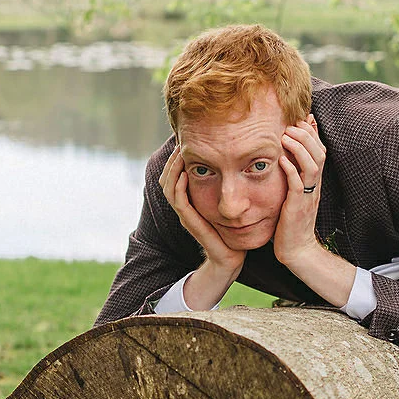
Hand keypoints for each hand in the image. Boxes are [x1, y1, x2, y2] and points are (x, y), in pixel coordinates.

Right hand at [159, 143, 243, 273]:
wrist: (232, 257)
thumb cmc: (232, 231)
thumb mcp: (226, 204)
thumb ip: (223, 186)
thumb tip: (232, 162)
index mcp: (189, 202)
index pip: (173, 176)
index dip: (176, 158)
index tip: (185, 141)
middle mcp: (184, 208)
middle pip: (166, 179)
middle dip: (172, 159)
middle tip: (180, 141)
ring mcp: (185, 216)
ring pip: (169, 187)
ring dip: (173, 168)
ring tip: (180, 153)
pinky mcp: (191, 223)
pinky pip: (179, 202)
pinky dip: (179, 186)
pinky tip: (186, 172)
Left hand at [273, 113, 325, 266]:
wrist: (297, 250)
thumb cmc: (291, 222)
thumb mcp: (294, 195)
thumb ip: (293, 176)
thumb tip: (286, 157)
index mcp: (314, 182)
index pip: (320, 151)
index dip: (313, 133)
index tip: (302, 119)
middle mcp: (314, 186)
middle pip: (319, 153)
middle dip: (307, 135)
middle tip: (292, 124)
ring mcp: (308, 196)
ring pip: (312, 165)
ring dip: (300, 148)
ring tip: (286, 135)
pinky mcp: (297, 207)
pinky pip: (298, 185)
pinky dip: (290, 170)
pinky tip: (281, 160)